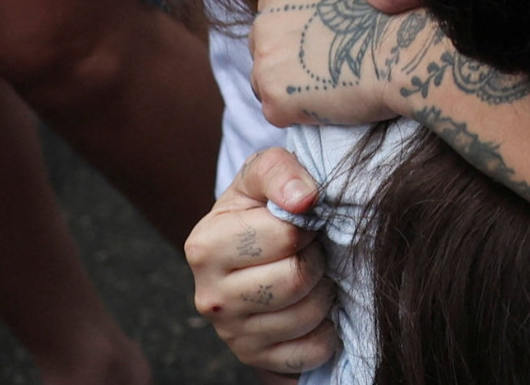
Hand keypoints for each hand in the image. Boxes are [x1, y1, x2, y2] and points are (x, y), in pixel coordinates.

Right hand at [186, 148, 337, 374]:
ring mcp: (231, 334)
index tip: (303, 222)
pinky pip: (311, 350)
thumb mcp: (261, 176)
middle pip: (295, 279)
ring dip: (323, 293)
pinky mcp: (255, 358)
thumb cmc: (259, 210)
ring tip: (310, 276)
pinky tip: (310, 307)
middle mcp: (210, 295)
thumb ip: (279, 171)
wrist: (248, 253)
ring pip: (306, 315)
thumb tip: (304, 199)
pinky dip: (324, 330)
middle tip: (310, 251)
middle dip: (316, 260)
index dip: (307, 225)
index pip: (285, 236)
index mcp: (205, 246)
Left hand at [252, 0, 419, 126]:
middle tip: (326, 71)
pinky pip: (279, 113)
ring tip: (332, 87)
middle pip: (265, 48)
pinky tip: (332, 103)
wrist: (408, 47)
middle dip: (289, 62)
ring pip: (265, 82)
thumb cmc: (395, 12)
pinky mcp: (275, 94)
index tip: (322, 45)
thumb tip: (322, 8)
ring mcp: (266, 56)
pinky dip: (301, 115)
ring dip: (292, 89)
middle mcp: (265, 15)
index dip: (298, 35)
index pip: (274, 15)